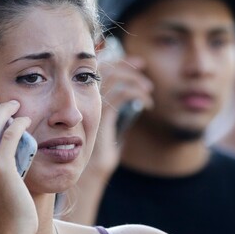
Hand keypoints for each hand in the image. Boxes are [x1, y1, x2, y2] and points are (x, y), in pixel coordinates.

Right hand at [90, 55, 153, 177]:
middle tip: (143, 65)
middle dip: (127, 64)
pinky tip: (148, 105)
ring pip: (115, 78)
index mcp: (86, 99)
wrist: (91, 170)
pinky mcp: (102, 114)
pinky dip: (138, 95)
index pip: (101, 71)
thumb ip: (116, 113)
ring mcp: (92, 105)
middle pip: (107, 69)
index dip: (119, 63)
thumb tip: (131, 105)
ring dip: (135, 79)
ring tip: (149, 89)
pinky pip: (122, 94)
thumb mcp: (110, 127)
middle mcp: (85, 98)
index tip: (137, 63)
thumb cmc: (100, 152)